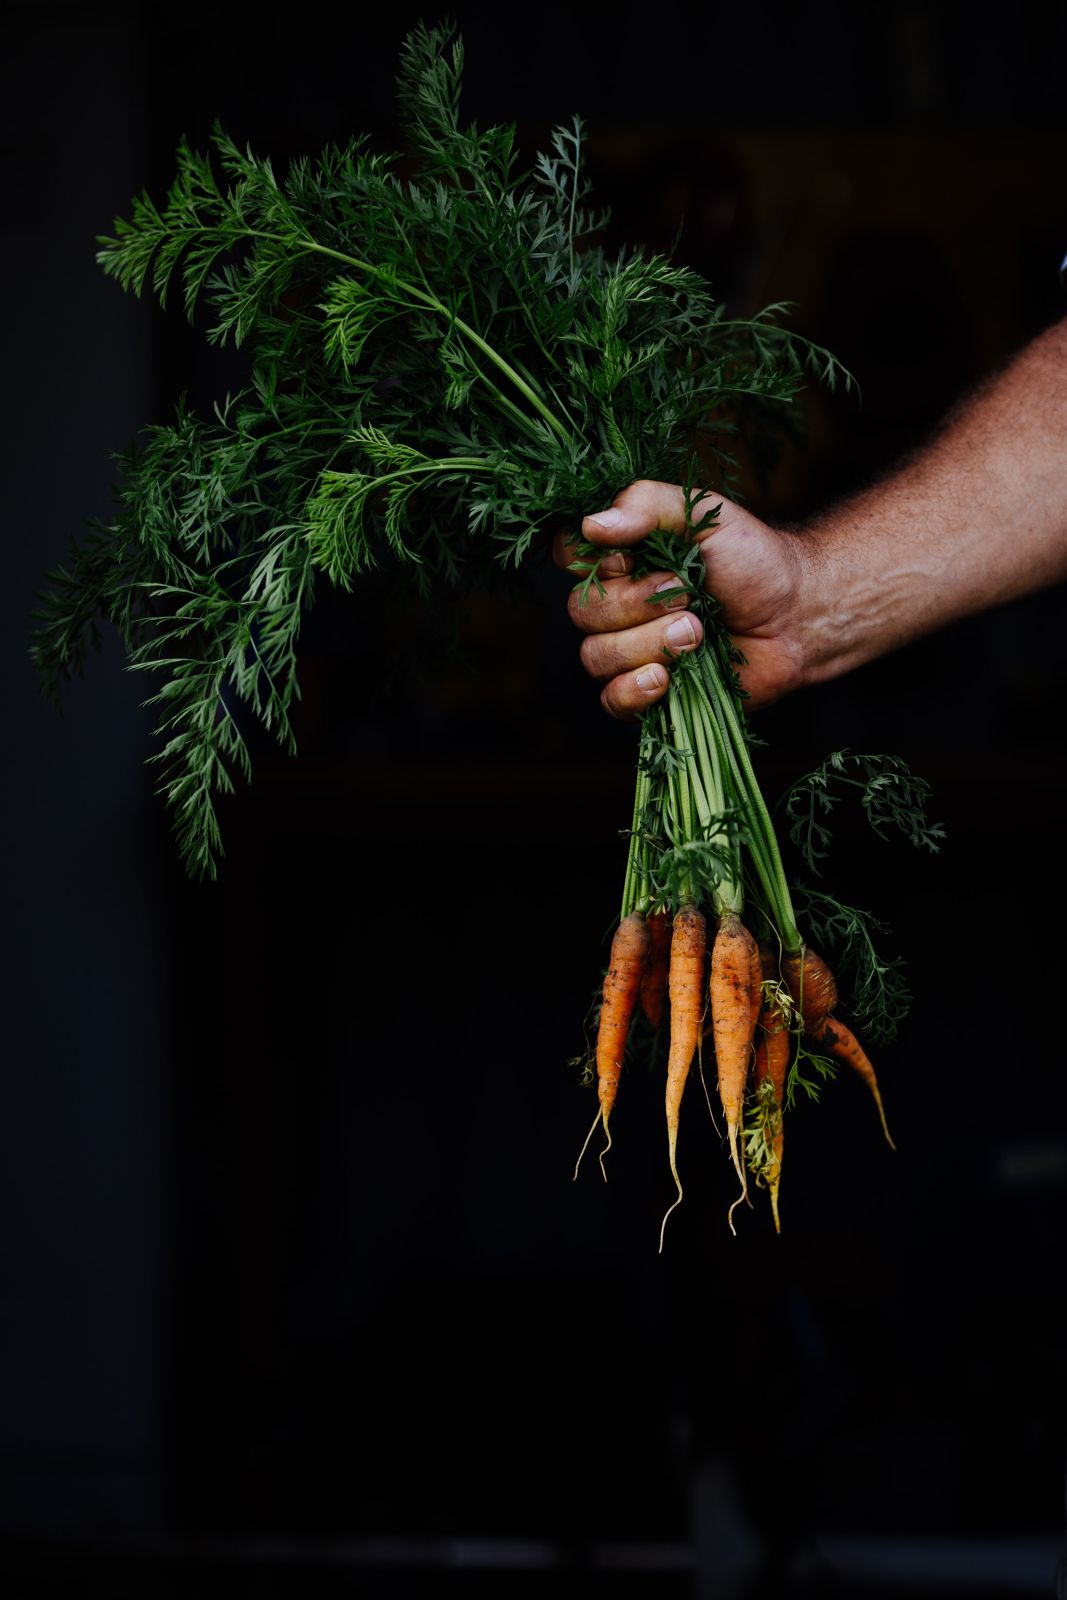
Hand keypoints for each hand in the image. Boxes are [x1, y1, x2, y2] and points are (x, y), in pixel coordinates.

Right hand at [553, 479, 809, 716]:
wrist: (795, 617)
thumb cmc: (752, 560)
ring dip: (651, 644)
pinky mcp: (648, 694)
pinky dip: (634, 690)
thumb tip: (592, 525)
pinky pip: (612, 701)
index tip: (634, 558)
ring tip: (700, 632)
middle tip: (690, 596)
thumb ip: (647, 505)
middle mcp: (616, 605)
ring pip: (597, 656)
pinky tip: (665, 677)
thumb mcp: (703, 514)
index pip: (568, 556)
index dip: (593, 562)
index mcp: (621, 559)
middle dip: (639, 605)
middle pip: (581, 612)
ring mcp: (629, 652)